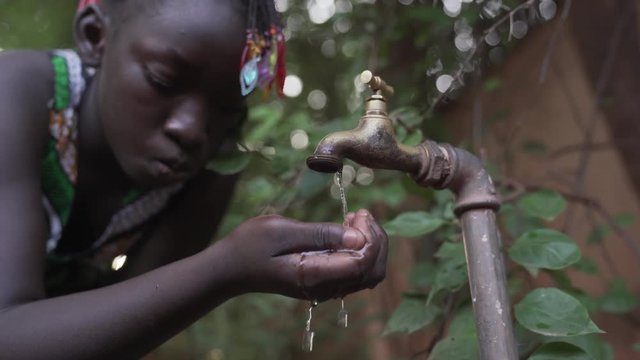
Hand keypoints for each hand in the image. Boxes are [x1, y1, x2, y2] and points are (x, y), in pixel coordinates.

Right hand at [218, 209, 387, 301]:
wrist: (231, 268)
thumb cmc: (251, 244)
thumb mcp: (282, 230)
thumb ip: (321, 234)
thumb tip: (358, 238)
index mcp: (314, 276)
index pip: (362, 264)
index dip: (370, 238)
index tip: (358, 213)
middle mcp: (324, 287)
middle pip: (373, 272)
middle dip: (377, 241)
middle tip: (361, 214)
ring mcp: (325, 287)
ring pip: (368, 273)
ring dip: (370, 244)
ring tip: (355, 218)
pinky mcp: (324, 281)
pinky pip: (355, 271)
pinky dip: (360, 250)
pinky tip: (347, 229)